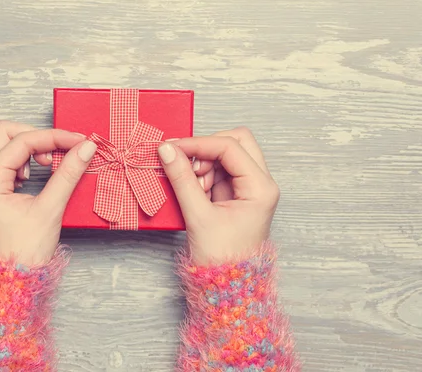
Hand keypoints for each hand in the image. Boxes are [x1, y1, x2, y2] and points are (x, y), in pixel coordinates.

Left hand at [0, 121, 96, 265]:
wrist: (12, 279)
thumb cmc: (24, 251)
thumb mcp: (50, 209)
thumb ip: (68, 174)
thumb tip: (85, 148)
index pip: (22, 141)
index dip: (54, 137)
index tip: (79, 141)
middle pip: (4, 132)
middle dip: (36, 135)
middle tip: (59, 149)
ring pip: (3, 143)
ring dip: (29, 146)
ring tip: (48, 164)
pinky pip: (6, 159)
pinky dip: (25, 158)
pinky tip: (38, 174)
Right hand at [157, 127, 279, 264]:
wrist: (226, 287)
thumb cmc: (221, 259)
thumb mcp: (198, 216)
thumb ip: (182, 179)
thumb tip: (167, 150)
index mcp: (261, 188)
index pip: (230, 147)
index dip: (199, 143)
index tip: (172, 147)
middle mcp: (260, 183)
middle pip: (235, 142)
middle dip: (207, 148)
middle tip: (187, 164)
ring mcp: (249, 188)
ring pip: (226, 155)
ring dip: (203, 164)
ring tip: (191, 188)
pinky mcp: (236, 195)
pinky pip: (219, 171)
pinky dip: (203, 176)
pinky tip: (195, 193)